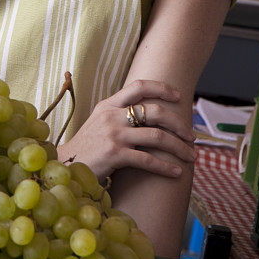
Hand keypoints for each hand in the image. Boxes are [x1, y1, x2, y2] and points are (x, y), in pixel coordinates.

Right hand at [57, 80, 195, 181]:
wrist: (66, 165)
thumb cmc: (88, 146)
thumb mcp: (100, 122)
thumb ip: (119, 114)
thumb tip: (148, 112)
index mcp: (109, 105)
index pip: (139, 86)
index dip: (162, 88)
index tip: (179, 97)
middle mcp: (112, 116)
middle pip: (154, 111)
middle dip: (178, 123)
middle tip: (191, 135)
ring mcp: (114, 134)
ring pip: (156, 136)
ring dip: (179, 147)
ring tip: (191, 156)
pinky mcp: (115, 155)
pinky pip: (148, 160)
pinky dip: (166, 167)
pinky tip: (176, 172)